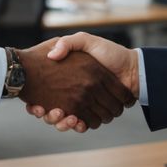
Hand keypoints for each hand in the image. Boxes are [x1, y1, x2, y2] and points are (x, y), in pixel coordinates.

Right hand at [16, 39, 135, 129]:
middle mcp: (72, 93)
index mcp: (67, 79)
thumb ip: (68, 43)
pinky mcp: (94, 114)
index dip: (36, 101)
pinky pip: (81, 125)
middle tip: (46, 111)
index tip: (34, 103)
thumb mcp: (85, 40)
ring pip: (64, 121)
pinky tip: (75, 121)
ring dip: (60, 122)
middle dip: (48, 115)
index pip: (45, 92)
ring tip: (62, 116)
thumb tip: (52, 55)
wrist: (132, 68)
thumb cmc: (109, 52)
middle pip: (52, 110)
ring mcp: (83, 105)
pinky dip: (76, 126)